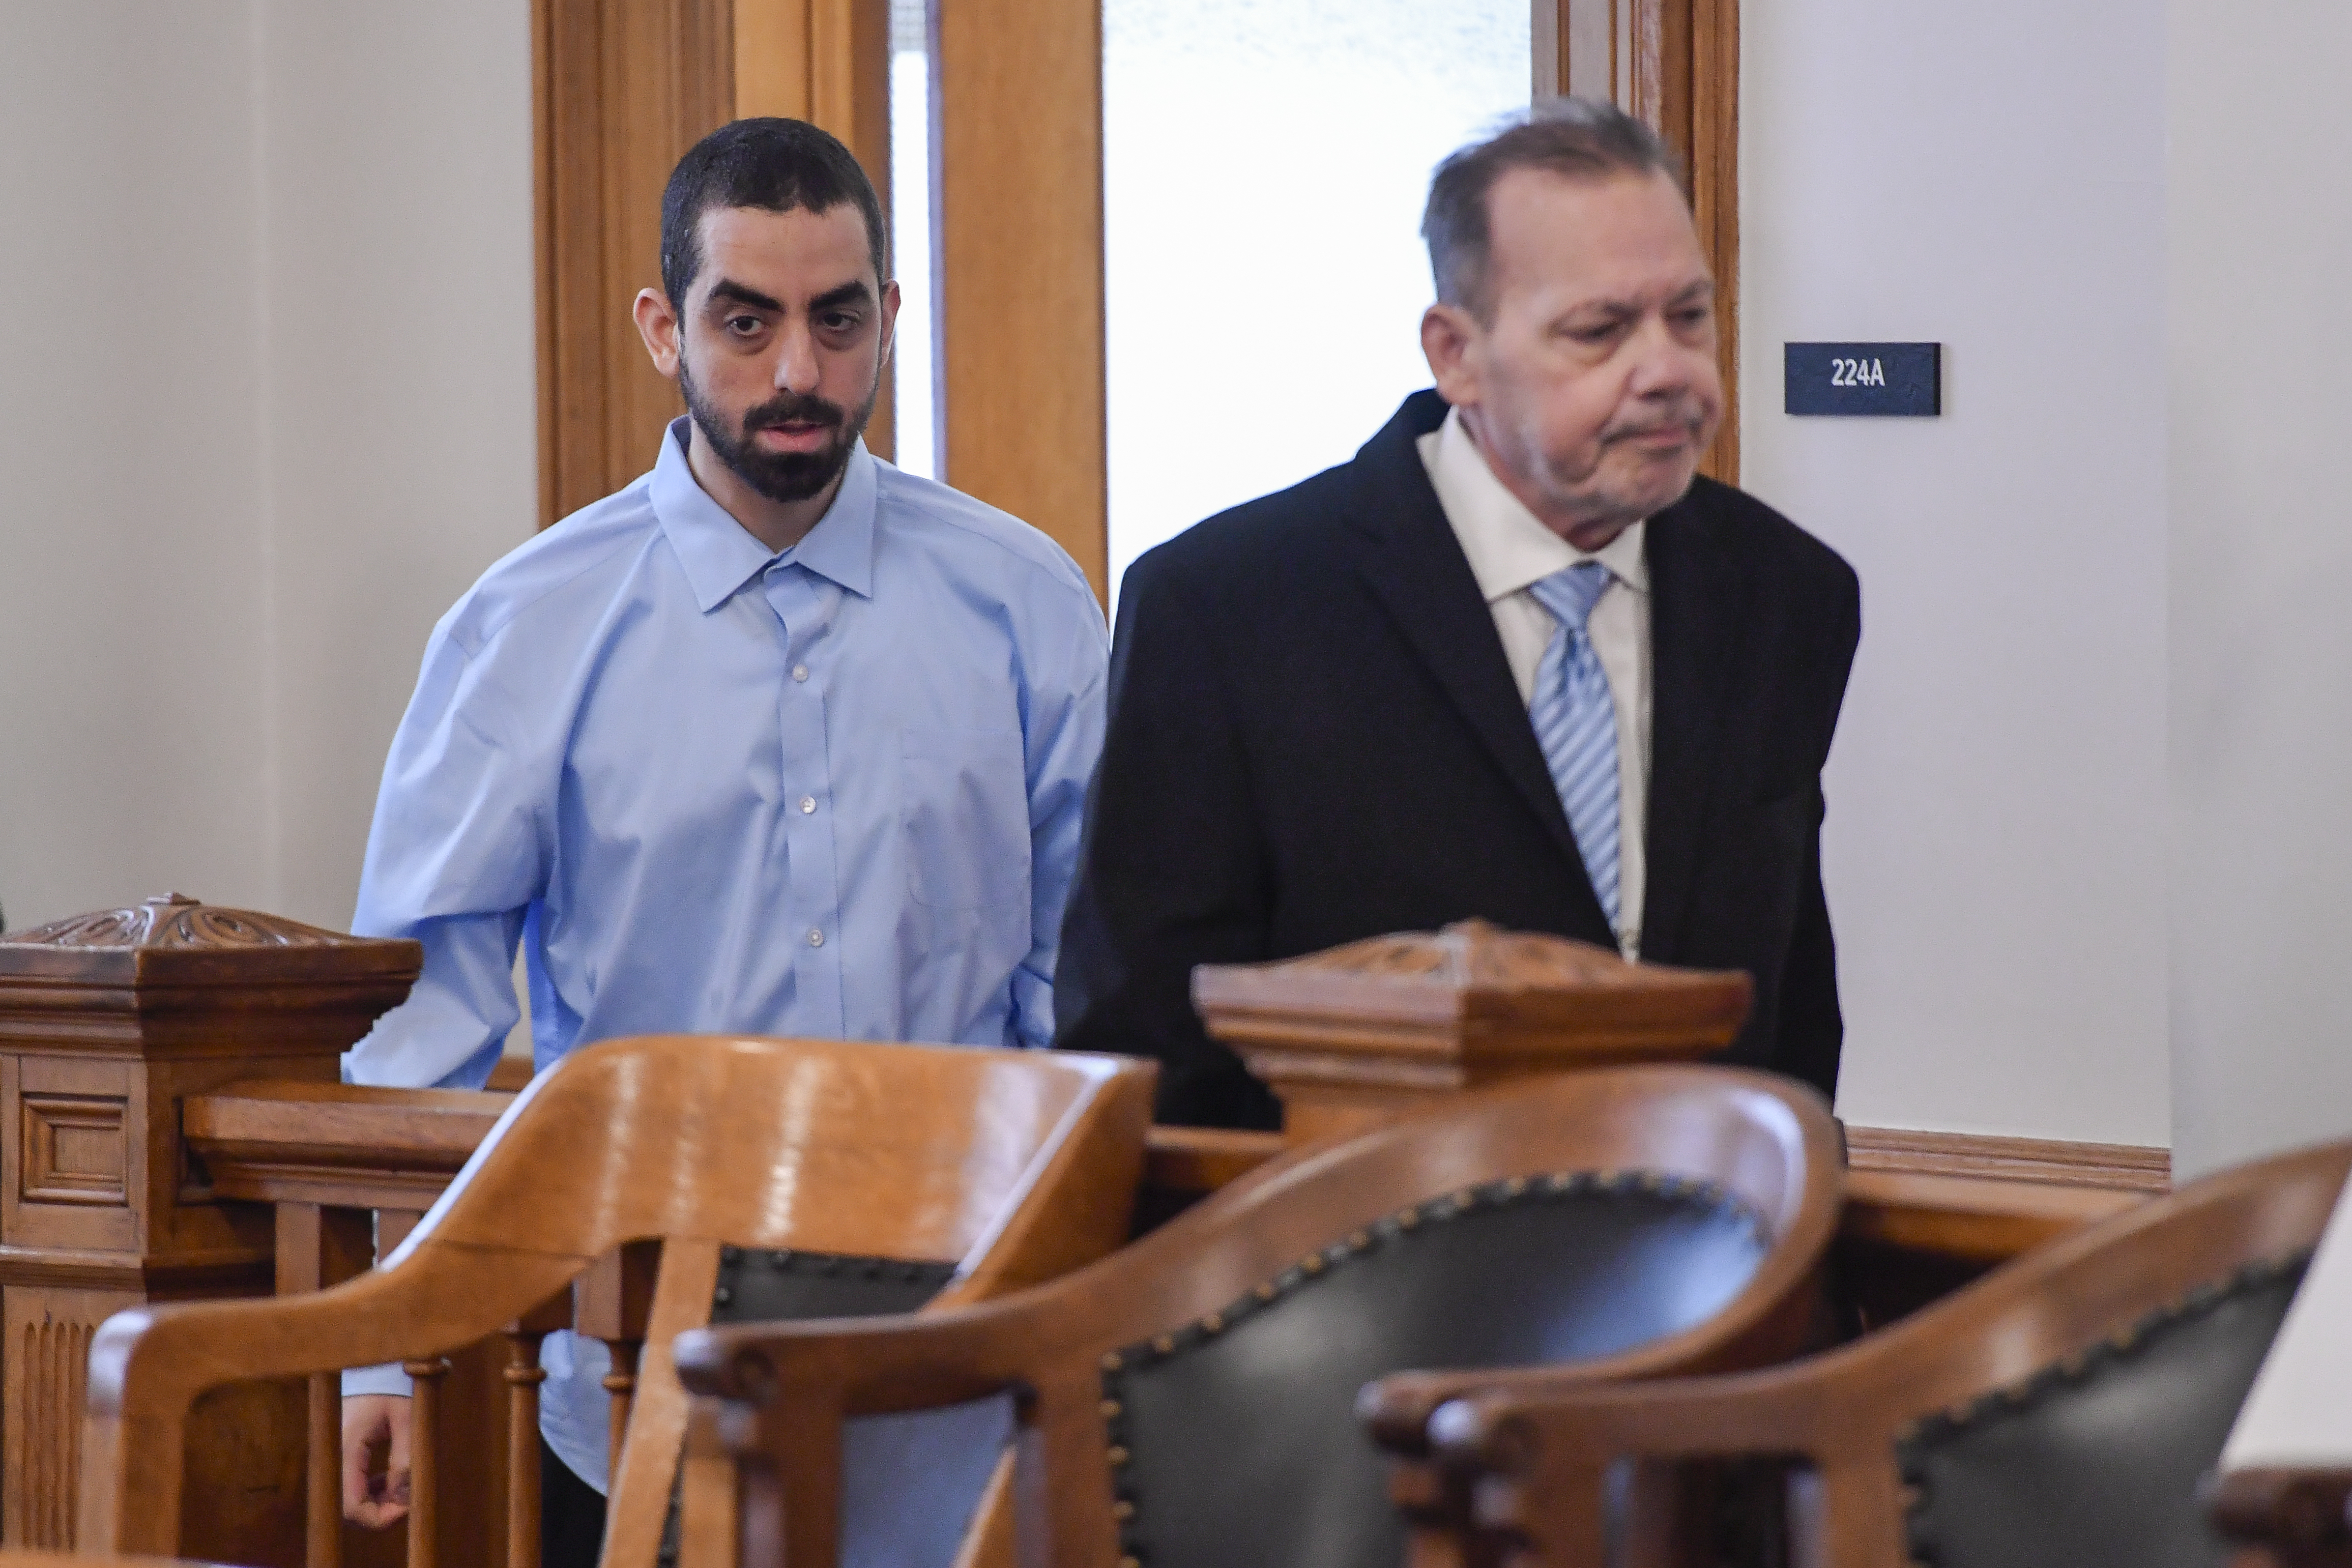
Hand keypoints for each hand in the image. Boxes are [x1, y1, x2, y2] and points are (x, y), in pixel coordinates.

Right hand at [342, 1393, 413, 1527]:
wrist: (374, 1366)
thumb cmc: (393, 1387)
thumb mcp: (407, 1417)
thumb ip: (406, 1455)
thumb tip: (405, 1494)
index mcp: (348, 1451)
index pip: (352, 1507)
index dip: (380, 1517)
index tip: (407, 1508)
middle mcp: (337, 1459)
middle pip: (351, 1508)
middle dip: (381, 1511)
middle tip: (409, 1497)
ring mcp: (339, 1459)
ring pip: (353, 1499)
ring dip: (379, 1501)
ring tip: (403, 1484)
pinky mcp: (345, 1457)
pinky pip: (355, 1485)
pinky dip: (375, 1489)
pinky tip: (391, 1477)